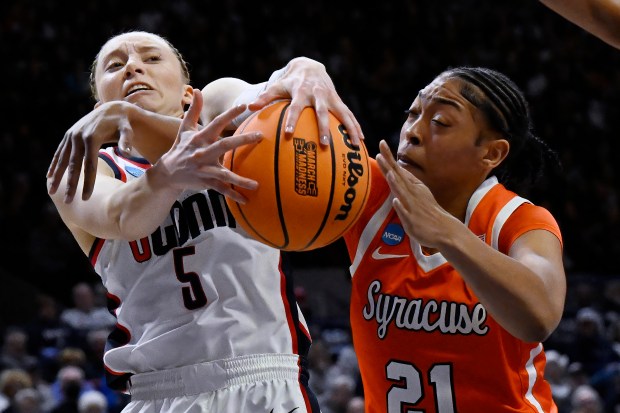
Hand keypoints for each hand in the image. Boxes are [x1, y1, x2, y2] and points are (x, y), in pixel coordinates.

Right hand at [47, 101, 134, 200]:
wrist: (112, 109)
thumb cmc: (123, 124)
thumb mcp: (127, 131)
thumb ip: (127, 141)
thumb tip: (128, 153)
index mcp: (92, 139)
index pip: (89, 166)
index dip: (88, 183)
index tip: (86, 198)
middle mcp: (78, 137)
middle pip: (74, 166)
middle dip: (71, 185)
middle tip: (68, 201)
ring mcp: (71, 136)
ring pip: (63, 160)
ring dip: (57, 176)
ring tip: (51, 192)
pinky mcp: (68, 135)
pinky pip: (60, 152)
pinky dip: (54, 164)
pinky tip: (49, 177)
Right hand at [155, 89, 262, 203]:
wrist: (168, 172)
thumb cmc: (181, 148)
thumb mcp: (185, 129)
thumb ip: (194, 110)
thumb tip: (198, 90)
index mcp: (200, 138)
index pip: (217, 123)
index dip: (230, 113)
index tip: (244, 105)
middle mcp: (203, 152)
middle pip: (225, 145)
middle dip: (243, 140)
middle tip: (260, 136)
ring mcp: (204, 169)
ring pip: (224, 174)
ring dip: (240, 179)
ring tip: (256, 184)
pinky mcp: (205, 182)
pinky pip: (221, 189)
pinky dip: (233, 195)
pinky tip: (246, 199)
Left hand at [248, 57, 363, 145]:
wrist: (310, 67)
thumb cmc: (290, 82)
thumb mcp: (277, 87)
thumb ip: (264, 98)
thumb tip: (248, 108)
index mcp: (301, 93)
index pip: (295, 107)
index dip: (292, 119)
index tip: (289, 133)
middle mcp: (318, 95)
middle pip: (321, 112)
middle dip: (323, 127)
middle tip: (323, 142)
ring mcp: (331, 98)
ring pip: (341, 114)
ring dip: (348, 128)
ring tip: (353, 143)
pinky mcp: (339, 101)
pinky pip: (349, 115)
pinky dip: (355, 126)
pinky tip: (360, 140)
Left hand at [375, 140, 457, 248]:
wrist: (444, 230)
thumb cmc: (428, 212)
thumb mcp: (417, 193)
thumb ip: (405, 183)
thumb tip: (395, 171)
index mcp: (413, 187)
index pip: (398, 170)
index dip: (389, 158)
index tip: (381, 143)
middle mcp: (412, 193)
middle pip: (398, 176)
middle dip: (389, 162)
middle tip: (381, 147)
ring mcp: (413, 206)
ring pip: (402, 192)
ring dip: (395, 182)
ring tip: (389, 171)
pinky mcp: (412, 220)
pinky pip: (406, 213)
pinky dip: (401, 207)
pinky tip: (396, 201)